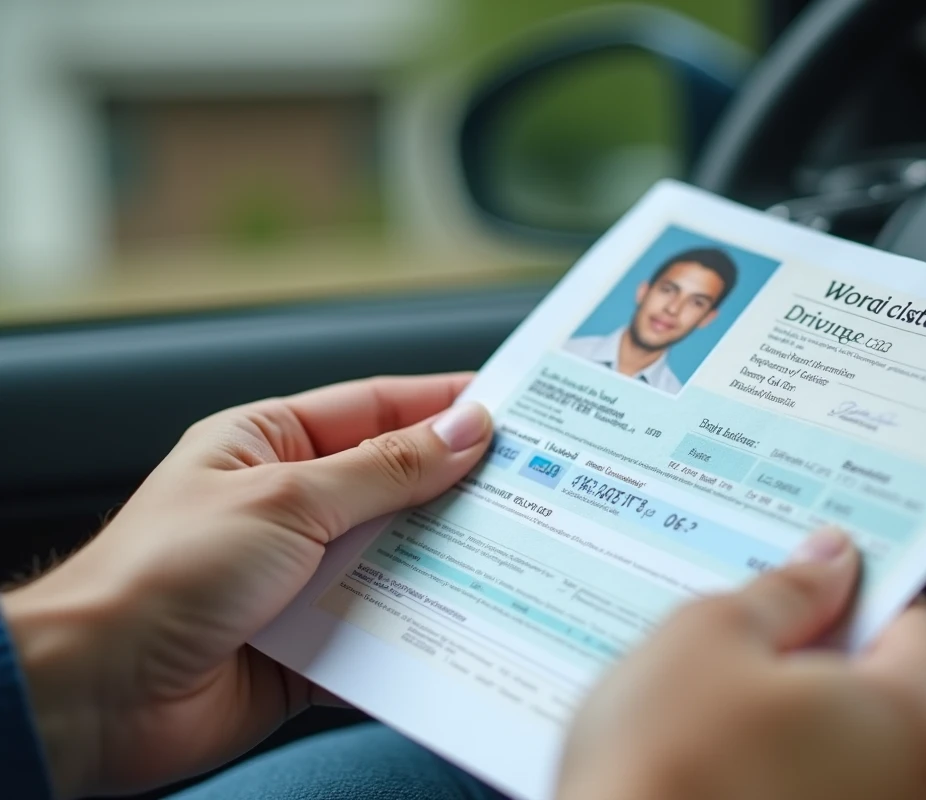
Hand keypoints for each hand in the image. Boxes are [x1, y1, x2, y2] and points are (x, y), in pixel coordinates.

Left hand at [1, 375, 492, 798]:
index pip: (377, 410)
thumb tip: (464, 431)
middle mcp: (293, 506)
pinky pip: (387, 627)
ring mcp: (305, 576)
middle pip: (398, 486)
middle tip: (537, 483)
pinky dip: (427, 627)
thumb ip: (384, 470)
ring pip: (400, 558)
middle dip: (461, 487)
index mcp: (271, 445)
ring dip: (450, 559)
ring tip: (521, 549)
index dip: (444, 405)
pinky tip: (473, 622)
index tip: (513, 407)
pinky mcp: (317, 642)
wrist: (98, 694)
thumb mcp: (287, 498)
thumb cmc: (160, 574)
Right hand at [558, 529, 925, 799]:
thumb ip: (784, 593)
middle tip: (737, 641)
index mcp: (918, 721)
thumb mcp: (712, 636)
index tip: (803, 579)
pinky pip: (814, 790)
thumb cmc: (665, 774)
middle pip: (882, 687)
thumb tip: (825, 565)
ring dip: (785, 715)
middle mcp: (920, 791)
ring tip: (706, 710)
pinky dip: (771, 767)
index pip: (915, 621)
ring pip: (842, 743)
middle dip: (813, 655)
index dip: (851, 590)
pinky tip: (707, 761)